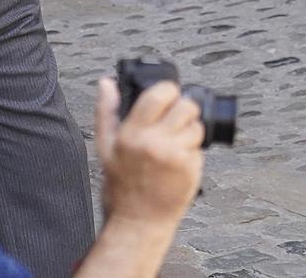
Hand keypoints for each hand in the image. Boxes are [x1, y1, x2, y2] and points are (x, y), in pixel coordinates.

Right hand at [94, 76, 203, 230]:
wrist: (139, 222)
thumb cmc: (121, 187)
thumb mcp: (104, 147)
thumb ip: (106, 111)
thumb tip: (107, 83)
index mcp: (133, 133)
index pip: (160, 93)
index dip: (168, 90)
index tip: (166, 95)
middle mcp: (157, 142)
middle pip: (187, 106)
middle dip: (183, 108)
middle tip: (174, 119)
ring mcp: (177, 157)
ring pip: (197, 127)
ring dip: (190, 130)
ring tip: (175, 142)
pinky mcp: (193, 170)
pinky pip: (200, 149)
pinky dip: (193, 150)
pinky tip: (178, 160)